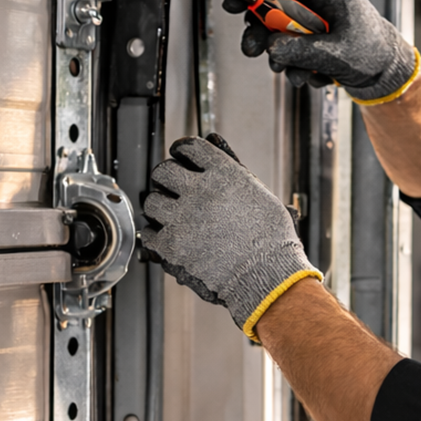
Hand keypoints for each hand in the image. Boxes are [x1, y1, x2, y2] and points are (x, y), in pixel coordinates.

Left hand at [140, 134, 320, 341]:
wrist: (266, 273)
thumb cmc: (271, 239)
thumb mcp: (260, 195)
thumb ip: (237, 177)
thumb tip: (221, 166)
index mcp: (223, 174)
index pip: (190, 148)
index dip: (183, 150)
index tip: (181, 154)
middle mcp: (199, 191)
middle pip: (164, 170)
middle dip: (166, 177)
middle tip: (170, 184)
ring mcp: (183, 218)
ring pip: (152, 201)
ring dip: (159, 205)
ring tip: (168, 212)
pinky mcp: (173, 245)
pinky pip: (149, 233)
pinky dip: (155, 234)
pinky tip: (166, 234)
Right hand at [222, 0, 418, 101]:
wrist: (385, 71)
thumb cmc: (372, 51)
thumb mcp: (335, 53)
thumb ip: (302, 50)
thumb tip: (272, 49)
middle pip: (272, 2)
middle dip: (260, 30)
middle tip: (251, 48)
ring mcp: (310, 16)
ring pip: (277, 28)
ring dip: (280, 55)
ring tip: (298, 74)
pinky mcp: (308, 34)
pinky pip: (287, 45)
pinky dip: (294, 64)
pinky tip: (313, 75)